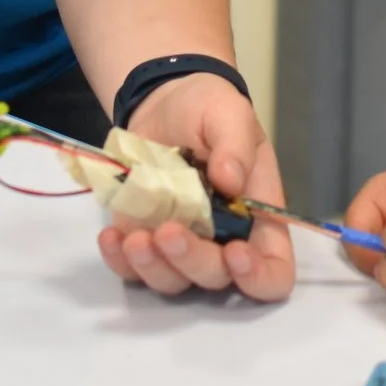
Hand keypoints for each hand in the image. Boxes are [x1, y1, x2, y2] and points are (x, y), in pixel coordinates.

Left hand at [95, 74, 295, 301]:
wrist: (164, 104)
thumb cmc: (209, 110)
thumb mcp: (230, 113)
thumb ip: (235, 144)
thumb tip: (230, 181)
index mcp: (258, 220)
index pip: (274, 270)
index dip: (259, 276)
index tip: (236, 253)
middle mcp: (222, 242)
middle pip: (216, 278)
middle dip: (192, 261)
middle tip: (168, 231)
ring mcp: (180, 246)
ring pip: (172, 281)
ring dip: (153, 267)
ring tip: (134, 237)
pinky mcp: (143, 240)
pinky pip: (131, 269)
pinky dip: (120, 260)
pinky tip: (112, 236)